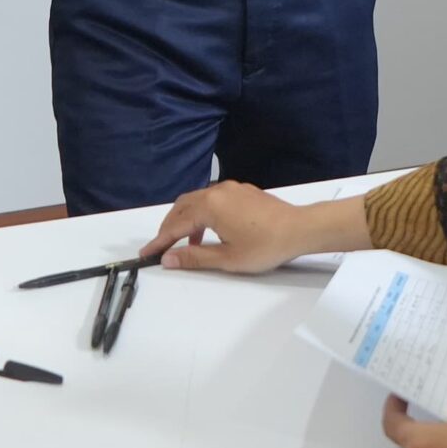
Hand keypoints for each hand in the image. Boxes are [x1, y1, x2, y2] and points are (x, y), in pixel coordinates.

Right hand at [140, 181, 345, 272]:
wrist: (300, 229)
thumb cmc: (265, 245)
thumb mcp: (227, 258)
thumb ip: (194, 257)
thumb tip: (168, 258)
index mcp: (210, 206)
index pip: (176, 225)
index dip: (160, 241)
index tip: (146, 253)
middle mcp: (217, 191)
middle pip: (183, 206)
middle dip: (169, 226)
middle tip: (162, 245)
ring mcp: (232, 189)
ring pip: (198, 200)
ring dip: (186, 219)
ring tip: (187, 242)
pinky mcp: (243, 191)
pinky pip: (213, 198)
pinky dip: (202, 213)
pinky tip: (210, 230)